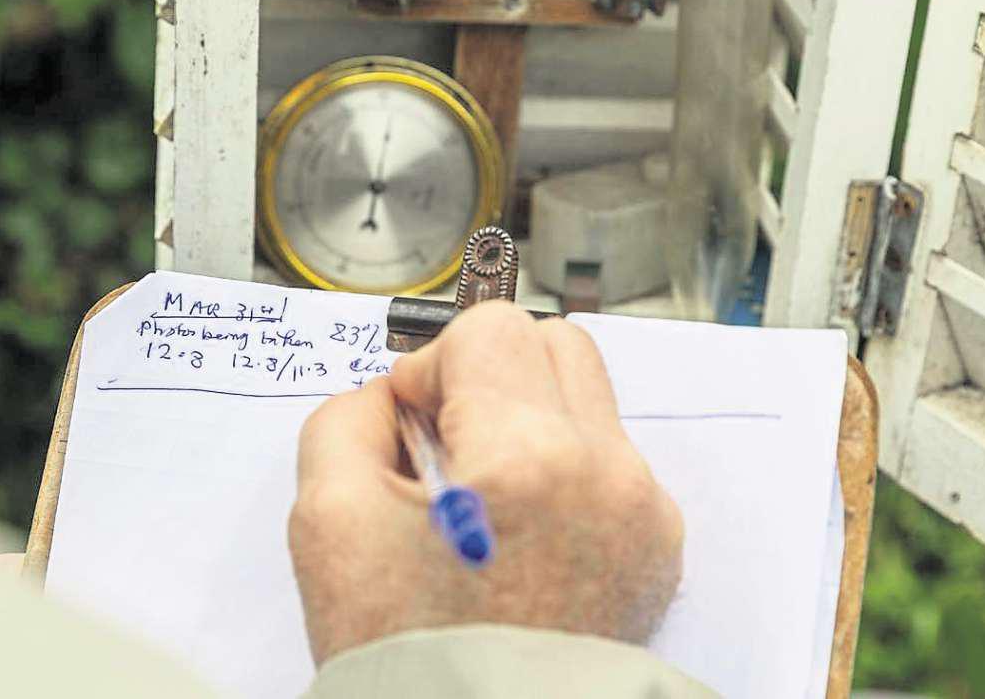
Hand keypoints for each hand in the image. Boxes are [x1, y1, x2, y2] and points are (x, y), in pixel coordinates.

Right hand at [288, 301, 683, 664]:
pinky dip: (559, 470)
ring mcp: (643, 516)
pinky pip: (608, 463)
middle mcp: (607, 476)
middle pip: (554, 345)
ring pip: (585, 401)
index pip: (491, 329)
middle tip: (445, 442)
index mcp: (530, 460)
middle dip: (489, 374)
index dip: (432, 365)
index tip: (410, 423)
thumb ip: (348, 418)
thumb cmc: (407, 655)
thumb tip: (394, 395)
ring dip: (526, 420)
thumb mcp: (328, 521)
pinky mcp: (656, 549)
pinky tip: (516, 531)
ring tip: (480, 497)